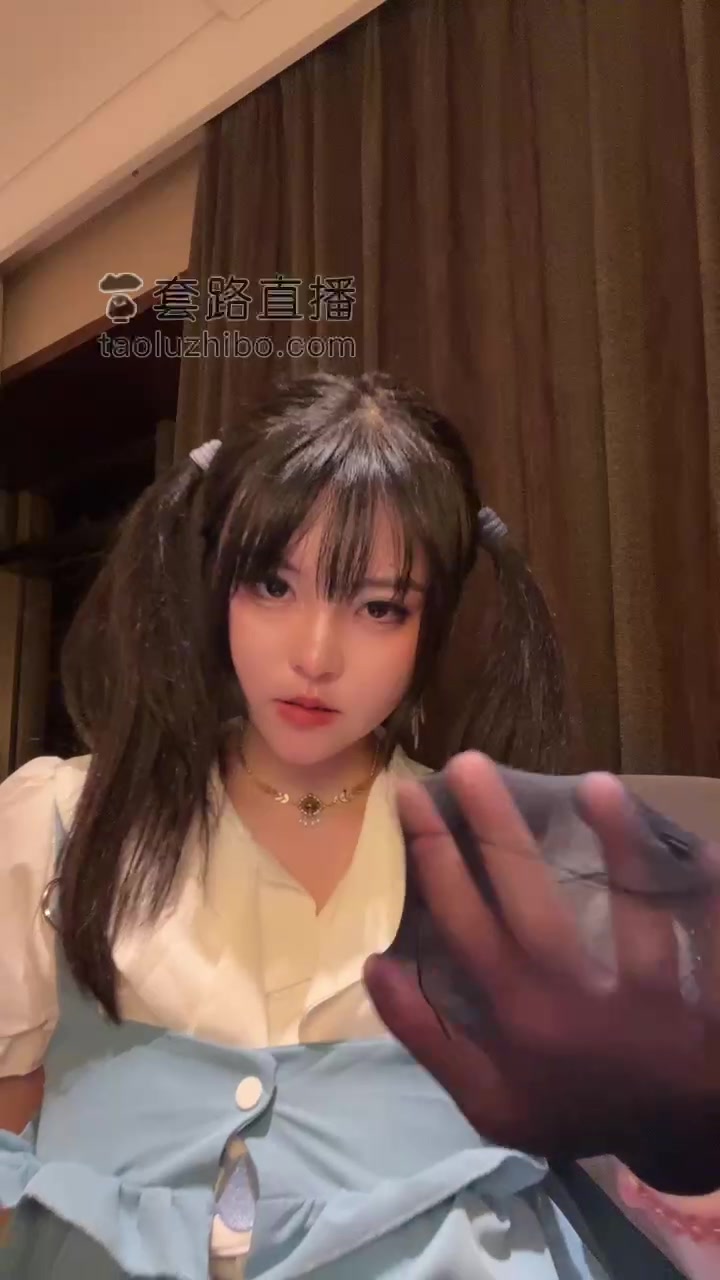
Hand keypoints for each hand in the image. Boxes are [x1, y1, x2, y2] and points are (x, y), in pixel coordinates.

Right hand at [364, 753, 719, 1193]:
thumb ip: (428, 1037)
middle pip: (528, 898)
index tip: (410, 795)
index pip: (462, 921)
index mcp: (515, 1012)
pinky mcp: (697, 995)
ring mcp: (640, 994)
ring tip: (594, 783)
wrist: (665, 1139)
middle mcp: (572, 996)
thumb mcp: (486, 1099)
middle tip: (470, 762)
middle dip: (495, 826)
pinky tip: (704, 847)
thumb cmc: (570, 1108)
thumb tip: (375, 966)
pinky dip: (707, 896)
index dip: (432, 856)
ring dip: (614, 848)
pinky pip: (707, 939)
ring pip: (626, 911)